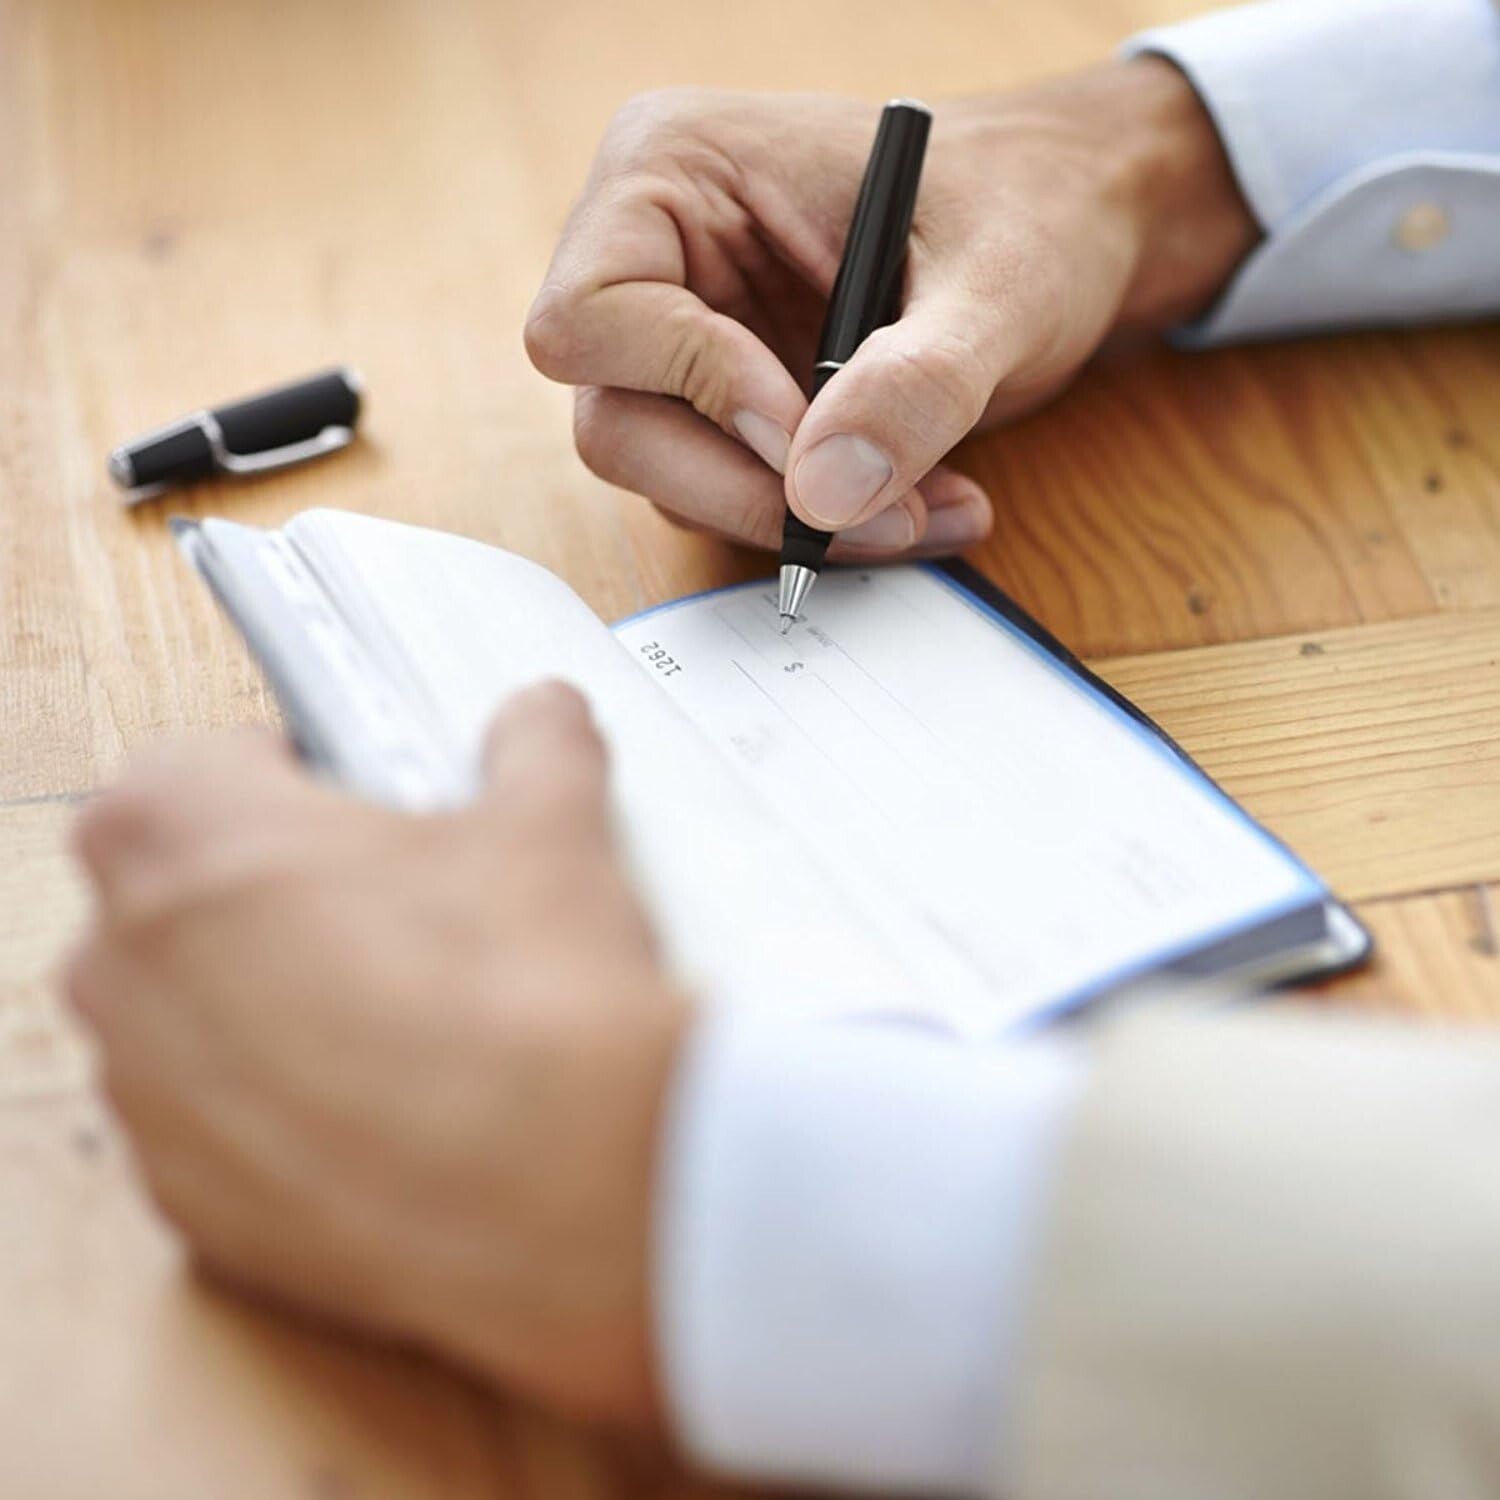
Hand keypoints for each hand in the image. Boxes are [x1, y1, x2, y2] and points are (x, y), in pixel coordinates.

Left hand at [66, 683, 687, 1423]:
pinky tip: (405, 1106)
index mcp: (176, 833)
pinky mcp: (194, 1210)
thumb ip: (534, 746)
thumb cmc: (523, 999)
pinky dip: (293, 1115)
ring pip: (199, 1021)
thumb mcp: (548, 825)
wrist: (563, 1184)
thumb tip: (544, 724)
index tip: (358, 803)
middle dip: (278, 894)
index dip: (290, 778)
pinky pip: (228, 1132)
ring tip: (414, 1013)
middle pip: (183, 895)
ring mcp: (149, 1102)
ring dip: (279, 1007)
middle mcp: (125, 968)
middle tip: (400, 906)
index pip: (196, 766)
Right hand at [525, 61, 1254, 558]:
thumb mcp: (996, 285)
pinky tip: (908, 503)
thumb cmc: (1033, 205)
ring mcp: (688, 338)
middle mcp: (656, 257)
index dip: (692, 388)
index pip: (589, 318)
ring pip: (674, 479)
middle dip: (749, 490)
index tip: (805, 429)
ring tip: (925, 505)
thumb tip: (824, 497)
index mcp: (673, 172)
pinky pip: (733, 495)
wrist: (1076, 227)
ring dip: (800, 520)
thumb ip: (915, 384)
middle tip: (877, 519)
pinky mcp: (730, 406)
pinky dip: (820, 523)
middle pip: (618, 424)